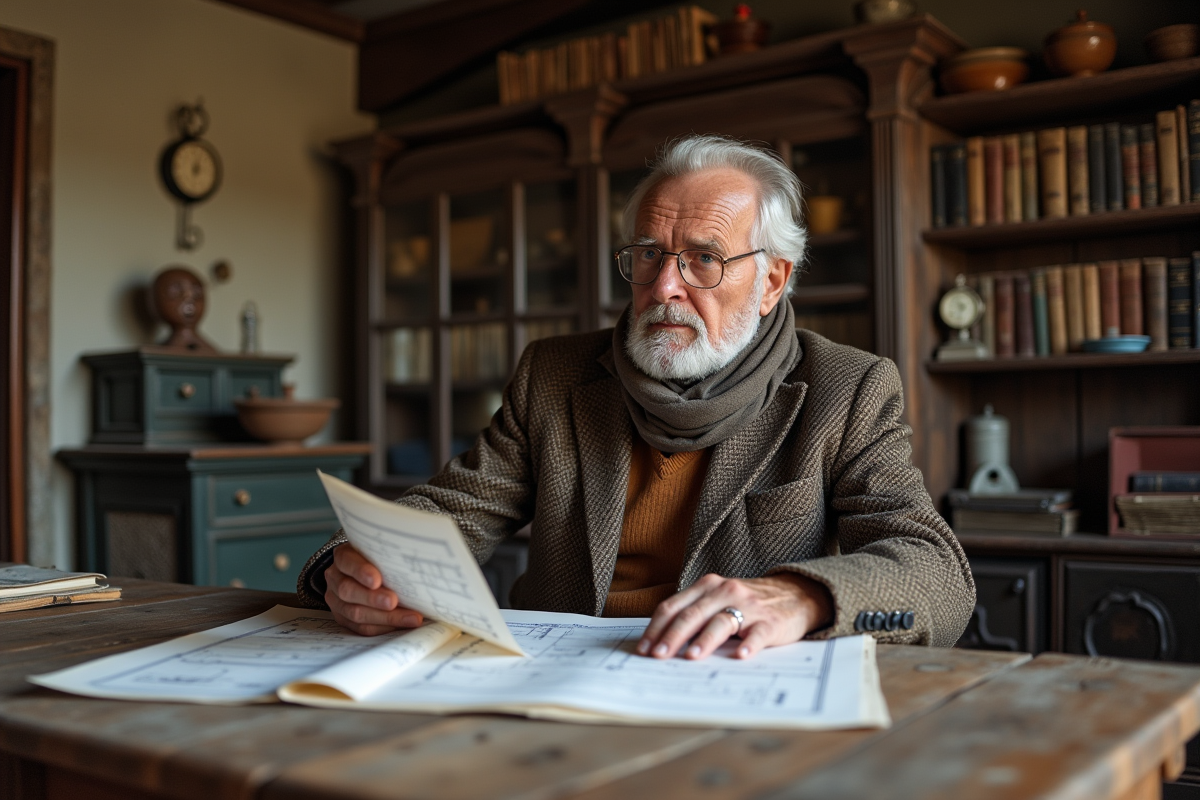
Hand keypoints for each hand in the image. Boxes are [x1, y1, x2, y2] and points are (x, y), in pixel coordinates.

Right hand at [324, 543, 423, 635]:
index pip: (347, 561)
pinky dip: (383, 627)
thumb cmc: (376, 561)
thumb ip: (390, 558)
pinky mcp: (344, 619)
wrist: (360, 573)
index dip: (361, 571)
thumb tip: (420, 567)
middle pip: (349, 591)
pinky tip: (401, 625)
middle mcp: (336, 578)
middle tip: (394, 601)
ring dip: (385, 618)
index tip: (377, 580)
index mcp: (343, 557)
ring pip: (356, 613)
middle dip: (373, 599)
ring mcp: (337, 601)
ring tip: (410, 618)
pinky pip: (361, 628)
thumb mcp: (380, 552)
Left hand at [637, 572, 832, 660]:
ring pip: (721, 622)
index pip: (673, 606)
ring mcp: (749, 606)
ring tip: (691, 657)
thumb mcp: (718, 598)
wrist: (795, 594)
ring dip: (704, 640)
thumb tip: (662, 642)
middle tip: (658, 655)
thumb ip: (694, 613)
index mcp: (707, 586)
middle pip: (692, 614)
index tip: (644, 648)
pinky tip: (741, 656)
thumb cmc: (748, 602)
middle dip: (672, 636)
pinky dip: (749, 645)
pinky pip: (758, 633)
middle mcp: (725, 591)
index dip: (656, 628)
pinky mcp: (771, 622)